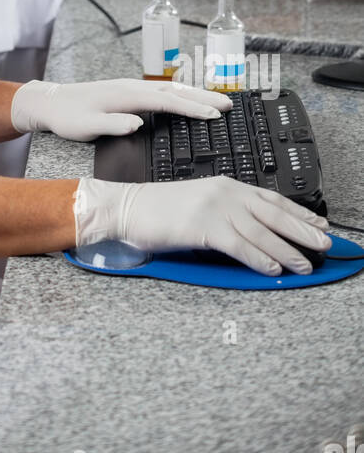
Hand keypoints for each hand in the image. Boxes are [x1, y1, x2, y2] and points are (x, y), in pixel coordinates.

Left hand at [10, 78, 231, 139]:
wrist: (51, 102)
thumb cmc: (68, 116)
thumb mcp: (87, 126)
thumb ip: (113, 125)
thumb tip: (138, 124)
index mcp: (127, 96)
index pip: (167, 102)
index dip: (192, 109)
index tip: (214, 116)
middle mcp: (133, 87)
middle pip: (175, 90)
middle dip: (203, 98)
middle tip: (229, 105)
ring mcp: (132, 86)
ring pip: (171, 88)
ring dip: (195, 93)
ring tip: (218, 101)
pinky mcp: (129, 90)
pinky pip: (162, 90)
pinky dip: (181, 93)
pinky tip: (188, 98)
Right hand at [74, 176, 331, 274]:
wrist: (128, 207)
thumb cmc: (159, 210)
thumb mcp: (199, 204)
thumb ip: (226, 214)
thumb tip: (255, 235)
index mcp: (225, 184)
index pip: (271, 198)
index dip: (298, 212)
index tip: (319, 224)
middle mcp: (224, 192)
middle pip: (274, 213)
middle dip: (303, 230)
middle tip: (324, 244)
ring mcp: (214, 207)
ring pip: (261, 231)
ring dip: (287, 250)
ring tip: (304, 265)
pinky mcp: (203, 226)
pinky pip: (240, 245)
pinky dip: (260, 258)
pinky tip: (273, 268)